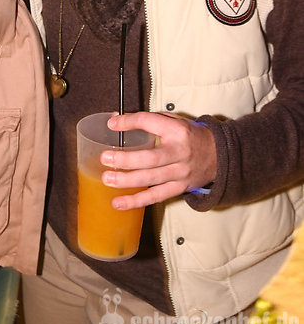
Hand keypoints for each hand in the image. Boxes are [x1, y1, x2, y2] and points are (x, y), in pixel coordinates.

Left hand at [100, 111, 216, 209]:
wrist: (218, 155)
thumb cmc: (189, 136)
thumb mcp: (173, 121)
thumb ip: (147, 120)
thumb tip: (115, 122)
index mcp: (176, 130)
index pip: (150, 122)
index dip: (129, 122)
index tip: (112, 125)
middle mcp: (179, 152)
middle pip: (150, 158)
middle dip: (126, 159)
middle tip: (106, 158)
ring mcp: (180, 172)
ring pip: (151, 179)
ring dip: (127, 181)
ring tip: (107, 179)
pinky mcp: (179, 188)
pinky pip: (156, 196)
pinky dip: (136, 201)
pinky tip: (119, 203)